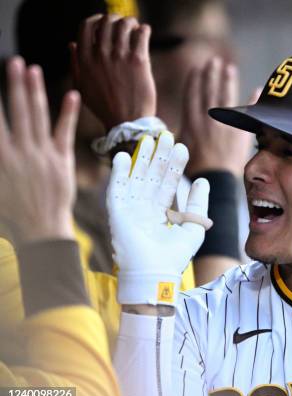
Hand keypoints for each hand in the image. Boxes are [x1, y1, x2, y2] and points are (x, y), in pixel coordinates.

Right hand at [0, 57, 79, 241]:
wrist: (40, 229)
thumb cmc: (10, 210)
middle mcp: (20, 151)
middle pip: (17, 110)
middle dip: (14, 84)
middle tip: (14, 60)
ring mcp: (43, 155)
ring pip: (38, 117)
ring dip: (36, 91)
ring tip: (33, 68)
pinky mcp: (62, 160)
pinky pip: (65, 133)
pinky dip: (68, 113)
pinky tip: (72, 94)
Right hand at [70, 14, 155, 129]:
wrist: (127, 123)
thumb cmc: (105, 107)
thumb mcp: (82, 87)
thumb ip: (76, 64)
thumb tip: (71, 44)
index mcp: (85, 59)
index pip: (87, 26)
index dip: (97, 20)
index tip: (105, 23)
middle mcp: (100, 55)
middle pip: (107, 21)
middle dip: (116, 20)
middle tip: (124, 25)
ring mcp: (119, 57)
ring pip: (125, 24)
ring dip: (131, 23)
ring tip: (135, 29)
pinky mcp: (138, 61)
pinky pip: (141, 34)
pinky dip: (144, 29)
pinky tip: (145, 33)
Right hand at [107, 132, 211, 304]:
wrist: (156, 275)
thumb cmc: (174, 258)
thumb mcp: (193, 228)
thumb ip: (197, 204)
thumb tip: (203, 181)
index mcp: (160, 214)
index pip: (167, 184)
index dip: (173, 166)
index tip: (181, 147)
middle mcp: (143, 210)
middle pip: (151, 177)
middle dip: (158, 157)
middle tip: (166, 135)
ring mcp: (130, 211)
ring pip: (136, 179)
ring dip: (141, 159)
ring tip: (149, 139)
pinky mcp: (117, 214)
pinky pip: (116, 190)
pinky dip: (119, 173)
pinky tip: (125, 156)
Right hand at [181, 57, 257, 177]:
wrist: (214, 180)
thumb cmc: (192, 170)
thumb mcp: (177, 149)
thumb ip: (176, 134)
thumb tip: (160, 130)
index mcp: (191, 122)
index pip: (192, 95)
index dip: (195, 81)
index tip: (197, 68)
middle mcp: (208, 119)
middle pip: (210, 91)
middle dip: (211, 74)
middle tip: (214, 61)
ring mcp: (225, 124)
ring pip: (226, 96)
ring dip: (228, 80)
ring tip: (230, 68)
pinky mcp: (240, 131)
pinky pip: (248, 112)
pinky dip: (253, 101)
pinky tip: (257, 90)